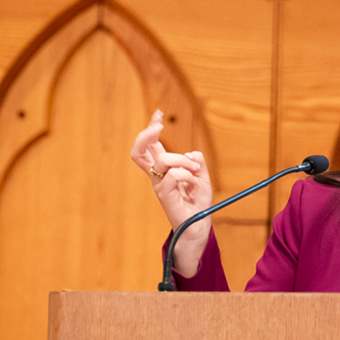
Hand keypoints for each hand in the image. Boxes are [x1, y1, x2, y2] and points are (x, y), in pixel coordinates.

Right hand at [130, 110, 212, 251]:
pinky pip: (173, 176)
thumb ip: (196, 161)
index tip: (158, 114)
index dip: (151, 128)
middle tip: (158, 126)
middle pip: (138, 152)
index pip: (150, 146)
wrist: (199, 225)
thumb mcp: (201, 176)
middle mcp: (157, 175)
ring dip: (182, 160)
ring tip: (194, 170)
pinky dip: (187, 175)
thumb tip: (190, 155)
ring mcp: (159, 185)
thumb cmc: (198, 201)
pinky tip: (193, 183)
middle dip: (145, 135)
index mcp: (164, 168)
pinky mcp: (164, 195)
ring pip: (163, 160)